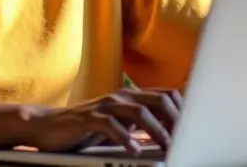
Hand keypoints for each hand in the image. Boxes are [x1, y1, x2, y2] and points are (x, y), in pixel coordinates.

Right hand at [20, 88, 182, 154]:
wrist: (49, 127)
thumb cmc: (87, 129)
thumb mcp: (120, 125)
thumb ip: (142, 124)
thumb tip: (171, 133)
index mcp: (131, 97)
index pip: (167, 96)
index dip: (184, 112)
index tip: (197, 131)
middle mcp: (121, 97)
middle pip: (158, 100)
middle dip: (176, 121)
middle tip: (186, 141)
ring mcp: (105, 106)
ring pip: (139, 112)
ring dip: (156, 130)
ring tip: (167, 148)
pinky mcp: (88, 118)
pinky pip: (111, 125)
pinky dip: (125, 138)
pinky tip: (134, 151)